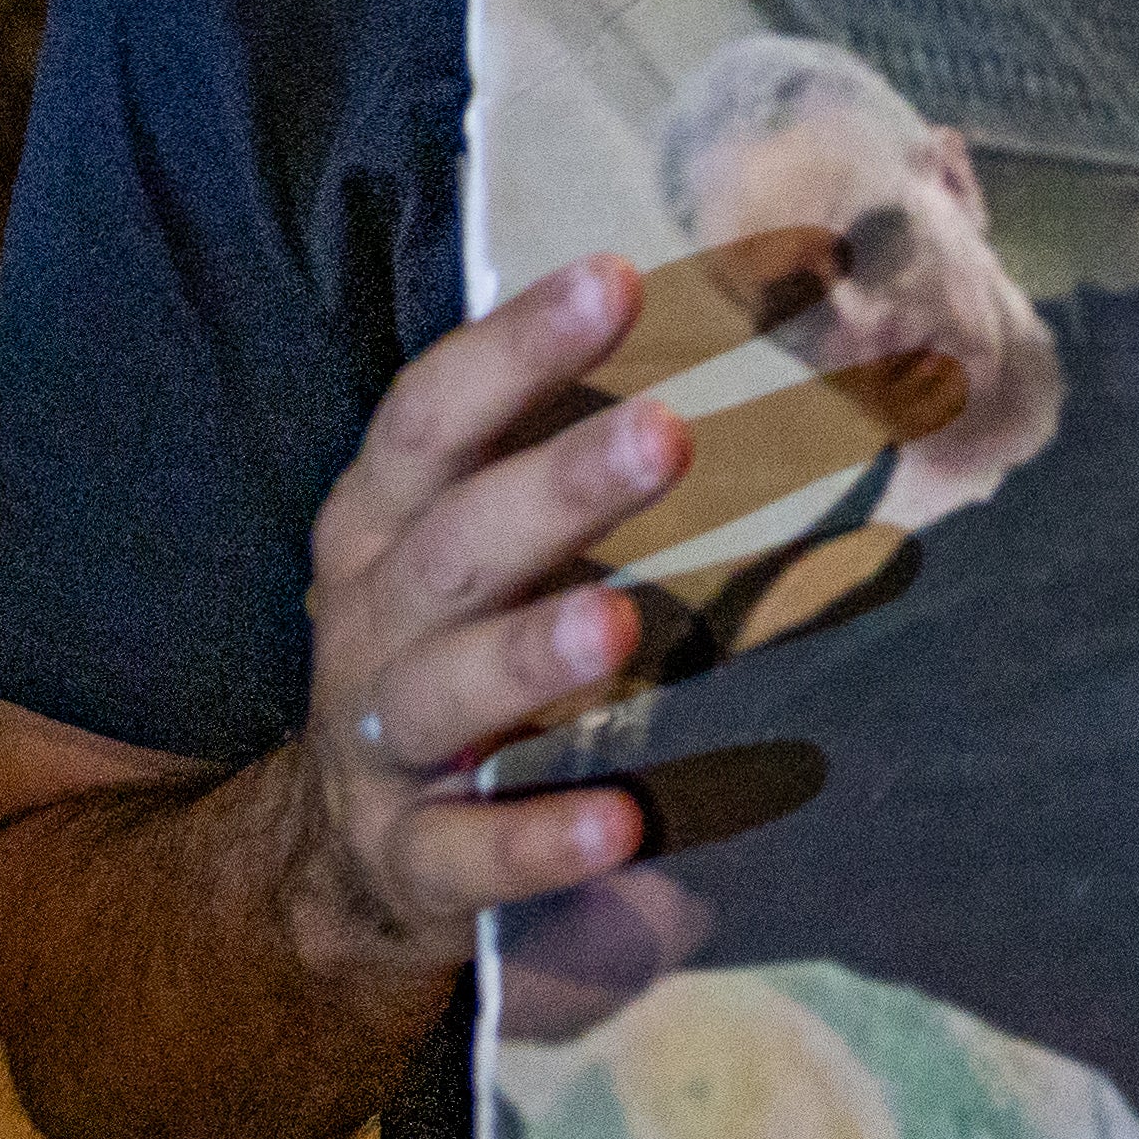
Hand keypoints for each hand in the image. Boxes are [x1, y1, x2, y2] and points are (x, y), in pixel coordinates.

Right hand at [283, 256, 710, 979]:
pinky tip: (623, 823)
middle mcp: (370, 620)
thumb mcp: (495, 537)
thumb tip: (789, 299)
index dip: (516, 346)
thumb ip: (592, 442)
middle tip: (668, 434)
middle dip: (555, 485)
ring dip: (531, 652)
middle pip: (453, 542)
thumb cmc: (465, 639)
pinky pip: (467, 854)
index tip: (618, 280)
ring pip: (442, 689)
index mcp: (385, 520)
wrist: (349, 848)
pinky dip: (539, 839)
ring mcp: (377, 745)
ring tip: (620, 624)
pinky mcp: (410, 859)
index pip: (434, 414)